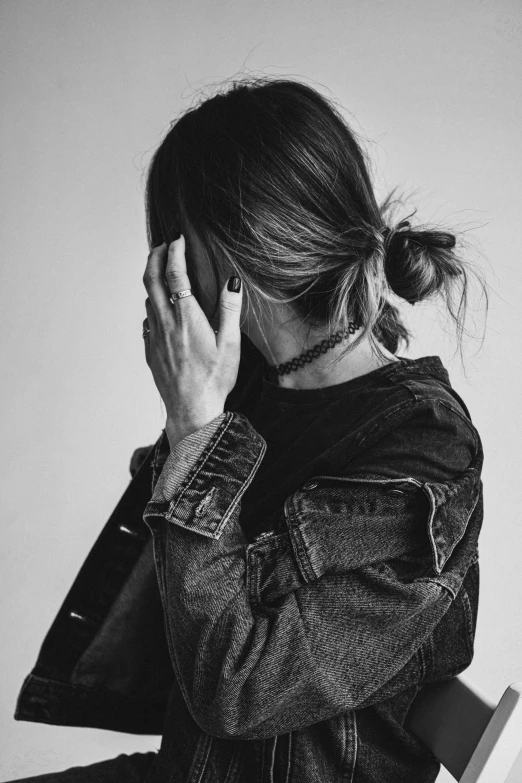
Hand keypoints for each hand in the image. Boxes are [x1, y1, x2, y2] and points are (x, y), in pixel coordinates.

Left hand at [142, 236, 242, 445]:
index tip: (178, 239)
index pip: (174, 274)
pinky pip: (147, 320)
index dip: (174, 252)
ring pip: (147, 299)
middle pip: (150, 279)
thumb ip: (231, 310)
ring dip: (153, 281)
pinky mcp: (150, 350)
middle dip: (154, 257)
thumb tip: (232, 281)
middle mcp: (165, 323)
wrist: (192, 410)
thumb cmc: (215, 379)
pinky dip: (153, 305)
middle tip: (162, 245)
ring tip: (164, 273)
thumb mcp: (230, 344)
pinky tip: (162, 310)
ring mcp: (154, 337)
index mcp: (186, 318)